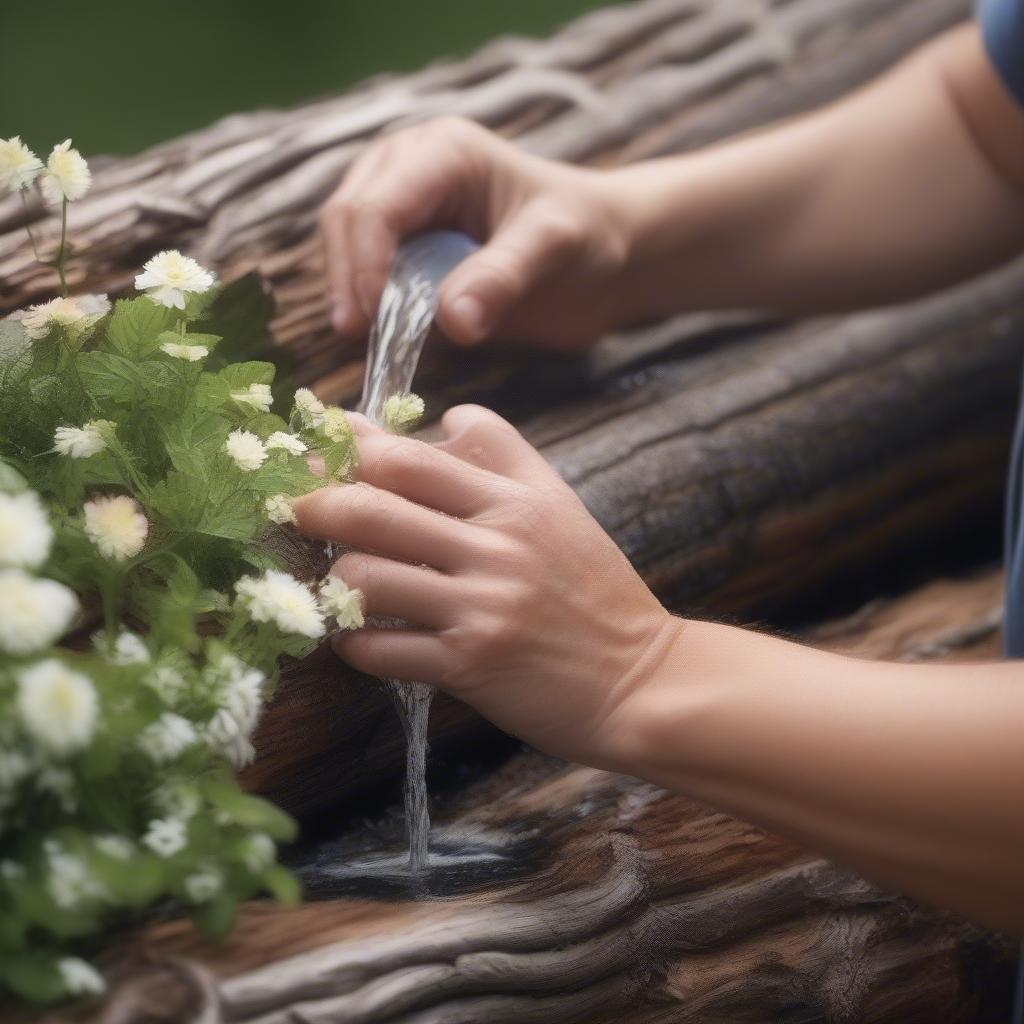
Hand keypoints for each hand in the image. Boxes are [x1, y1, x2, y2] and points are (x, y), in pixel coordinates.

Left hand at [292, 405, 680, 765]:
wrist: (640, 679)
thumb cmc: (594, 590)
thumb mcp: (560, 507)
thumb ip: (506, 455)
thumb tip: (442, 419)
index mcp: (515, 503)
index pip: (411, 457)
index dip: (350, 444)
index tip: (315, 438)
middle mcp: (494, 550)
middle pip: (372, 509)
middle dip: (313, 500)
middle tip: (291, 503)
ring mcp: (480, 610)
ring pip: (364, 577)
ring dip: (335, 579)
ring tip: (339, 583)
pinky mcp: (468, 667)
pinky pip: (379, 648)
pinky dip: (354, 640)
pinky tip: (359, 636)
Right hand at [319, 117, 631, 351]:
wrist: (603, 254)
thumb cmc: (585, 237)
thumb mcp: (555, 248)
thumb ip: (503, 277)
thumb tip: (450, 321)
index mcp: (443, 152)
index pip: (375, 207)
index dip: (365, 266)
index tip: (373, 324)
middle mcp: (408, 168)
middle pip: (345, 221)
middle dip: (348, 281)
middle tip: (363, 341)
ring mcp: (398, 205)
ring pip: (342, 247)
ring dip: (351, 295)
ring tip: (374, 344)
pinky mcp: (400, 244)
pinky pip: (362, 274)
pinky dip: (366, 307)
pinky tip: (384, 340)